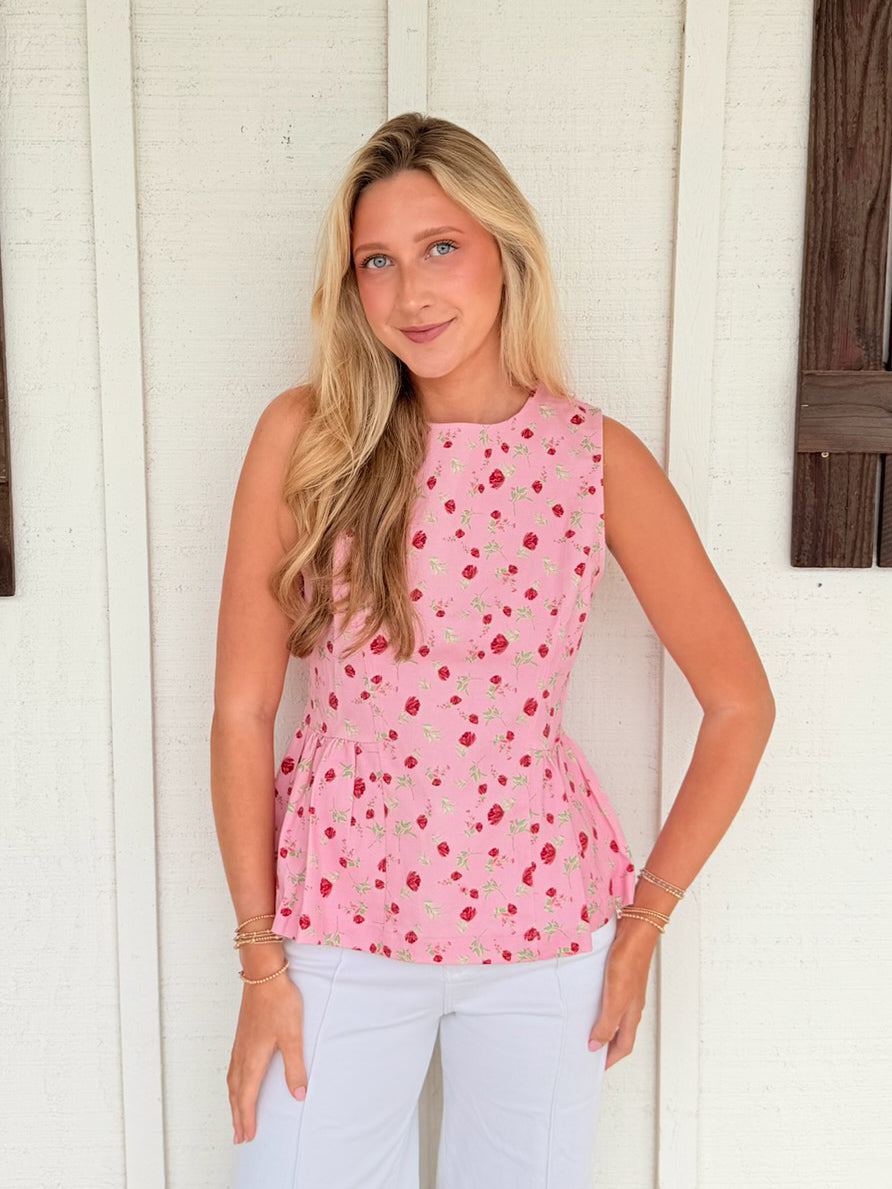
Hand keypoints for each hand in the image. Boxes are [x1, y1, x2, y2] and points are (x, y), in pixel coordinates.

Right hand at [228, 971, 307, 1143]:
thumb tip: (298, 1095)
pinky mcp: (242, 1035)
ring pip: (232, 1081)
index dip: (247, 1119)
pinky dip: (233, 1084)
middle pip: (236, 1093)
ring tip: (236, 1116)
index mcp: (252, 1059)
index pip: (247, 1097)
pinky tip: (237, 1081)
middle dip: (237, 1116)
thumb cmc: (278, 1002)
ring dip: (233, 1102)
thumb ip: (295, 1067)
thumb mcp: (292, 1036)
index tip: (248, 1137)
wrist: (263, 974)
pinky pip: (232, 1068)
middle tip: (239, 1137)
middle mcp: (242, 1055)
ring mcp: (240, 1044)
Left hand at [587, 921, 656, 1069]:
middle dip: (606, 1046)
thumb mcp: (615, 998)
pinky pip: (609, 999)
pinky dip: (599, 1007)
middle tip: (589, 1052)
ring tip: (585, 1029)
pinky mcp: (619, 976)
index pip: (623, 1046)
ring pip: (615, 1016)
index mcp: (631, 1014)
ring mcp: (626, 991)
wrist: (634, 933)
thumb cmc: (628, 964)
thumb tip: (595, 1046)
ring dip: (602, 1025)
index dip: (611, 1059)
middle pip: (620, 1033)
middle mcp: (631, 1005)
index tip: (597, 1069)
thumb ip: (606, 1023)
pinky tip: (587, 1001)